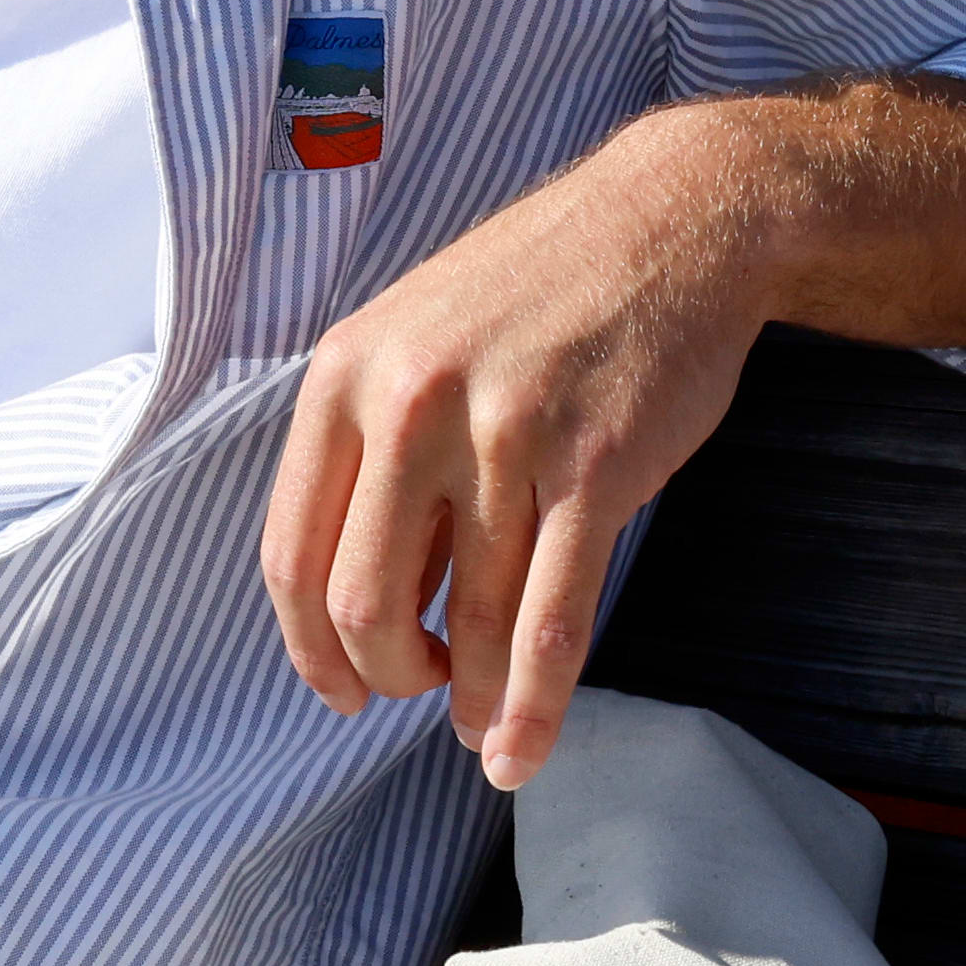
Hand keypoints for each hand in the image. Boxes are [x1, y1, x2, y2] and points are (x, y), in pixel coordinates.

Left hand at [261, 116, 802, 792]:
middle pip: (364, 605)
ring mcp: (508, 435)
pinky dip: (533, 707)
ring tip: (482, 724)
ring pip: (469, 624)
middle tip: (424, 688)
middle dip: (390, 676)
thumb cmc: (540, 289)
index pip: (290, 554)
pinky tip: (521, 747)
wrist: (675, 218)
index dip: (309, 649)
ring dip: (473, 699)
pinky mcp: (598, 467)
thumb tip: (354, 601)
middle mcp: (412, 403)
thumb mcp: (416, 338)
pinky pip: (553, 622)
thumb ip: (374, 452)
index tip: (341, 689)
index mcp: (347, 374)